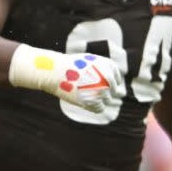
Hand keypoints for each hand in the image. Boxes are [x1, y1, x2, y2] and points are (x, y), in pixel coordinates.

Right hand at [10, 45, 125, 112]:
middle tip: (87, 88)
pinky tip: (83, 99)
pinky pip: (100, 108)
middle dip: (102, 90)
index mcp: (109, 66)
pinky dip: (92, 106)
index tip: (96, 82)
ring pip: (107, 100)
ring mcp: (102, 91)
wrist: (55, 72)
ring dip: (96, 98)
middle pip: (112, 91)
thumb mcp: (91, 61)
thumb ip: (104, 70)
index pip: (116, 80)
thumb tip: (114, 85)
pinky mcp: (94, 102)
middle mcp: (108, 78)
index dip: (106, 81)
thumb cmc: (71, 66)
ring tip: (83, 92)